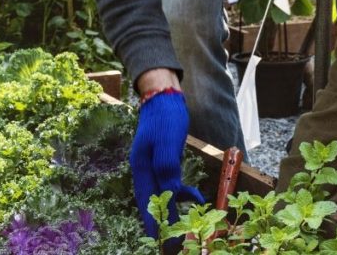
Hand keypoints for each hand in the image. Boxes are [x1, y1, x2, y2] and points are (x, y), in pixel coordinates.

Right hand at [130, 89, 204, 236]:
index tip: (162, 241)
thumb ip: (166, 168)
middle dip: (163, 223)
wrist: (165, 97)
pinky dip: (181, 193)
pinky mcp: (164, 161)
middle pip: (153, 202)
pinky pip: (171, 184)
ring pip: (162, 195)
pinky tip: (194, 197)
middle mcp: (145, 170)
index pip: (148, 202)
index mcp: (141, 168)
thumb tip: (170, 194)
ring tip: (182, 229)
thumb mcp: (167, 143)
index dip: (155, 223)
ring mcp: (154, 165)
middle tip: (172, 245)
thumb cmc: (165, 118)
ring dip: (173, 211)